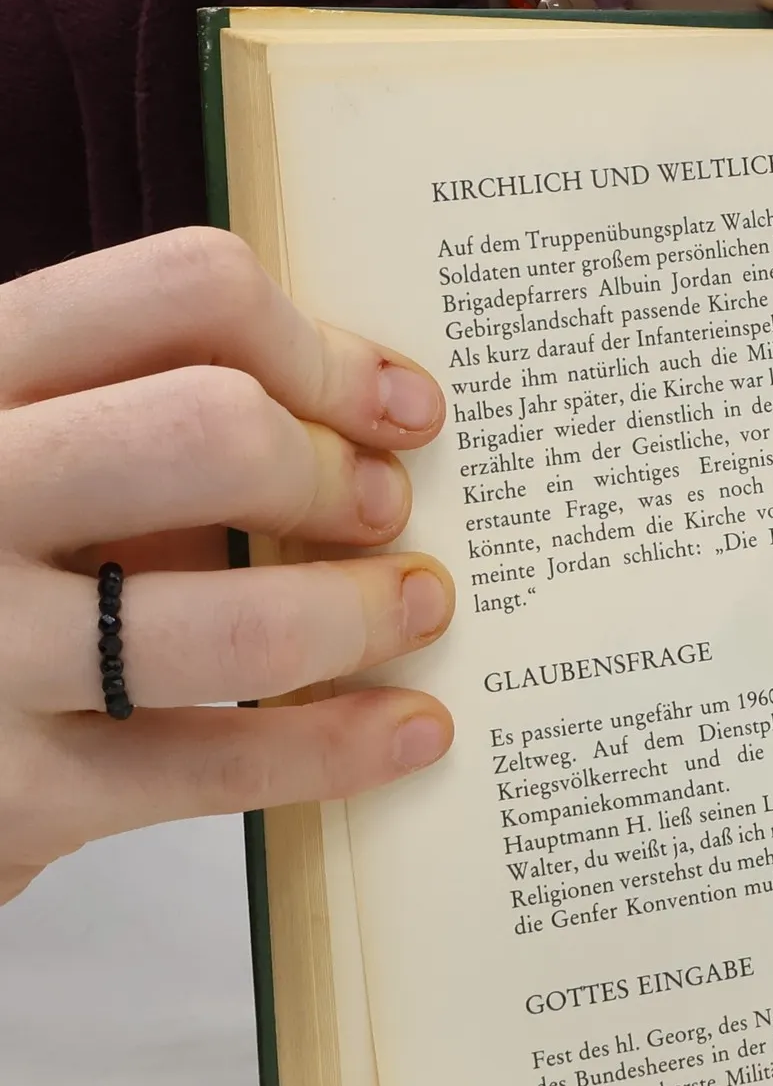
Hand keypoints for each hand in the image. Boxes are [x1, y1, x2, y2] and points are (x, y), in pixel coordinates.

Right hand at [0, 230, 455, 905]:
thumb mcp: (37, 469)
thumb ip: (152, 437)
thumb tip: (368, 434)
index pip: (184, 295)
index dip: (324, 351)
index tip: (401, 407)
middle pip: (217, 432)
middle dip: (335, 473)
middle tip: (388, 511)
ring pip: (244, 621)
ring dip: (363, 612)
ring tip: (419, 609)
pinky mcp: (17, 790)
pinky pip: (225, 761)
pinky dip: (342, 744)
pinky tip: (411, 728)